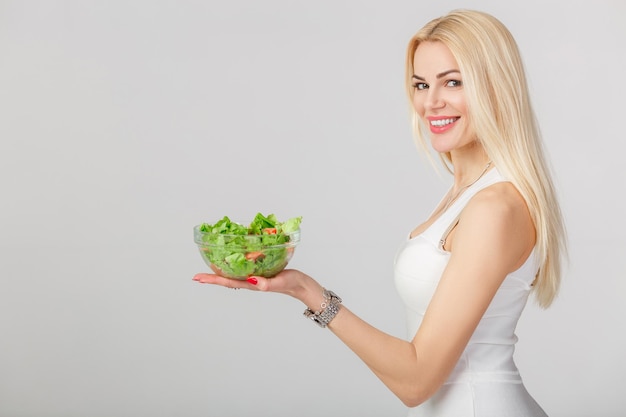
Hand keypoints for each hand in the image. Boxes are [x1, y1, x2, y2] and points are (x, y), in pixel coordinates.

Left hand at [192, 269, 323, 305]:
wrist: (303, 286)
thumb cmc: (292, 284)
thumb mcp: (279, 281)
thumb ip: (266, 283)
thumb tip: (252, 281)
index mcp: (252, 284)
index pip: (227, 281)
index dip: (212, 279)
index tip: (197, 278)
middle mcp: (250, 281)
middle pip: (226, 279)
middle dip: (211, 277)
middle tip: (196, 276)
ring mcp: (255, 277)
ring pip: (234, 274)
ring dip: (221, 272)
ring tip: (209, 267)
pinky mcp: (261, 271)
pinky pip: (244, 268)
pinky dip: (235, 264)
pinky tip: (233, 260)